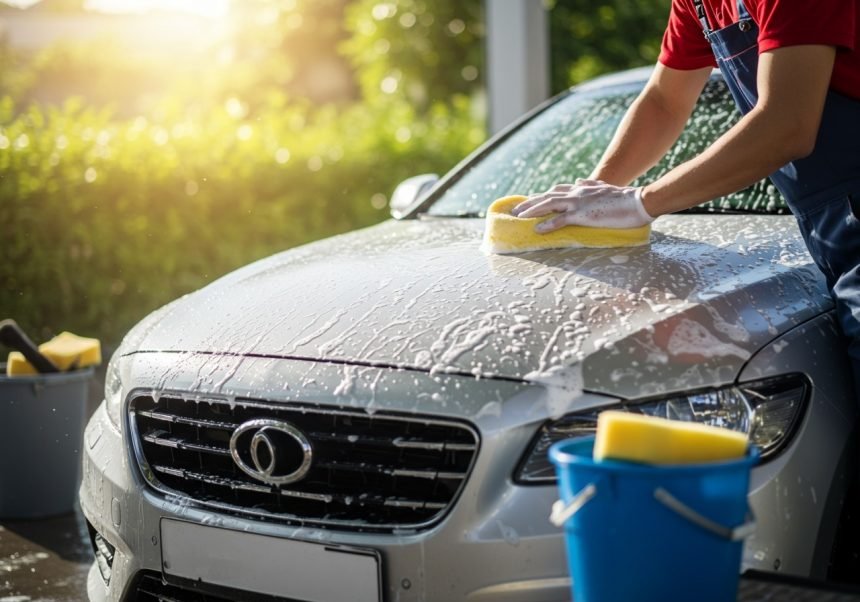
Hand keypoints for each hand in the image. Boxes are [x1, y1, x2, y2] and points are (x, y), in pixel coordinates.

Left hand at [512, 180, 654, 232]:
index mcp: (583, 188)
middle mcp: (577, 193)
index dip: (542, 195)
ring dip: (532, 211)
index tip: (530, 199)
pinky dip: (548, 224)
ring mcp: (579, 203)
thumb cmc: (626, 198)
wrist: (639, 202)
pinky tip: (538, 230)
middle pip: (548, 196)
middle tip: (515, 210)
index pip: (557, 190)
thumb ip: (591, 184)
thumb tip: (580, 180)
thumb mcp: (605, 188)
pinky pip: (561, 220)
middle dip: (530, 203)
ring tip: (518, 217)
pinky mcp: (584, 214)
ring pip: (549, 204)